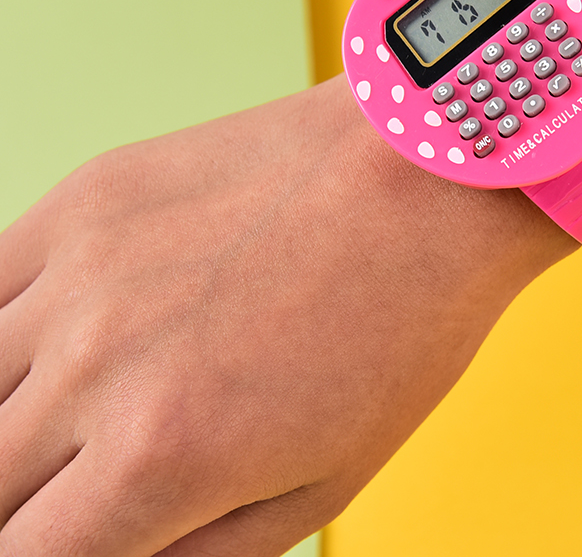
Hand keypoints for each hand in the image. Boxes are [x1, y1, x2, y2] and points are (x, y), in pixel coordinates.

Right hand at [0, 76, 574, 555]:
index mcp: (161, 456)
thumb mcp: (323, 486)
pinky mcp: (90, 196)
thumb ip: (197, 555)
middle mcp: (97, 364)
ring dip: (19, 418)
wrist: (427, 176)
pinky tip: (61, 341)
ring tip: (86, 410)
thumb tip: (116, 555)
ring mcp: (84, 269)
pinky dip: (11, 331)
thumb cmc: (400, 327)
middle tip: (92, 479)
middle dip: (31, 500)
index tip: (84, 534)